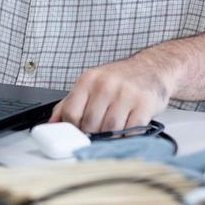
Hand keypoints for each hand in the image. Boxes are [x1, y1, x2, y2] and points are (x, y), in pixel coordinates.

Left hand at [49, 55, 174, 133]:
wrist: (153, 68)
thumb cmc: (119, 79)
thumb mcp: (91, 84)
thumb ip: (69, 104)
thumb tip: (51, 125)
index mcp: (88, 80)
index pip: (70, 112)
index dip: (72, 128)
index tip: (77, 133)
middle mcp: (106, 85)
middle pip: (89, 124)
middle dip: (91, 134)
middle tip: (96, 135)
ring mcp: (126, 94)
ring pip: (109, 129)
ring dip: (109, 137)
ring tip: (111, 133)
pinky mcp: (144, 104)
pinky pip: (130, 130)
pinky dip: (126, 136)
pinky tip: (126, 131)